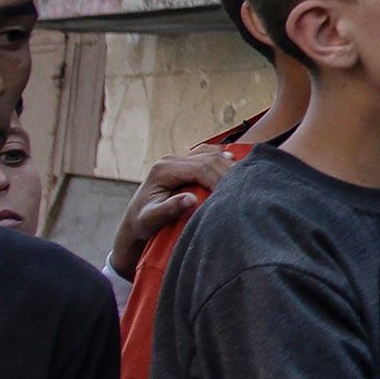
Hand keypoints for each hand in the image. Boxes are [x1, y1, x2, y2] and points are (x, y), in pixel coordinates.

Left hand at [111, 146, 233, 272]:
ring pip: (211, 154)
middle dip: (229, 172)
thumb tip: (190, 199)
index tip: (233, 195)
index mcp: (164, 169)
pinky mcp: (184, 163)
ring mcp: (178, 159)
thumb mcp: (150, 220)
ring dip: (229, 165)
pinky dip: (223, 159)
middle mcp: (171, 160)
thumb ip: (169, 209)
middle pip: (209, 158)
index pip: (201, 167)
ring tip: (243, 180)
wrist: (135, 223)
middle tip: (244, 188)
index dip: (220, 179)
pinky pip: (209, 154)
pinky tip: (235, 166)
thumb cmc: (142, 224)